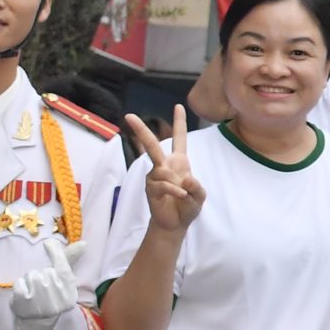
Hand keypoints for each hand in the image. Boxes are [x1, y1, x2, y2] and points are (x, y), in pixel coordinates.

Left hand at [9, 234, 81, 329]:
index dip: (56, 253)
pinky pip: (19, 282)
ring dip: (30, 280)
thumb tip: (84, 243)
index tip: (48, 243)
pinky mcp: (23, 304)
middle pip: (46, 271)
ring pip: (32, 275)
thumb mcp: (64, 281)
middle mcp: (57, 298)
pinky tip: (24, 296)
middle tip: (43, 288)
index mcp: (69, 293)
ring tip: (33, 292)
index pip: (63, 269)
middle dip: (42, 275)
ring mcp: (39, 302)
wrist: (38, 322)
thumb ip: (70, 260)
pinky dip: (20, 286)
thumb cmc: (52, 296)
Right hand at [126, 106, 207, 232]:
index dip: (179, 122)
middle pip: (152, 145)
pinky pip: (162, 184)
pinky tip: (180, 196)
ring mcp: (155, 176)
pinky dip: (174, 190)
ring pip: (161, 169)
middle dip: (141, 130)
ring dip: (175, 183)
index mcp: (179, 162)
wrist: (175, 224)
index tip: (179, 105)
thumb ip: (197, 187)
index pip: (180, 139)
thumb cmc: (188, 206)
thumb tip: (185, 178)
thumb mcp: (199, 196)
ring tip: (183, 195)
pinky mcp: (150, 188)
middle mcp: (164, 165)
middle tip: (129, 116)